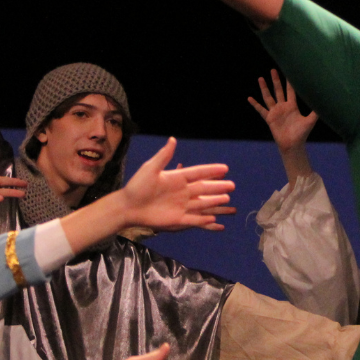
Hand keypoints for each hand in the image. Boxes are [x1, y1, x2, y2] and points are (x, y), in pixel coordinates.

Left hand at [116, 137, 235, 231]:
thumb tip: (173, 139)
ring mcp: (180, 206)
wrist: (128, 206)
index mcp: (177, 178)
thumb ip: (163, 156)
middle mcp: (181, 192)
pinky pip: (193, 219)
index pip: (198, 173)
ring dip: (214, 201)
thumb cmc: (137, 186)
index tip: (225, 168)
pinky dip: (203, 220)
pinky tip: (214, 218)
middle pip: (204, 189)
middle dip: (218, 187)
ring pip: (202, 203)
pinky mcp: (177, 219)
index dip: (211, 171)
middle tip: (232, 185)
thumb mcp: (150, 169)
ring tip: (227, 198)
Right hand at [247, 69, 318, 153]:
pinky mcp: (269, 118)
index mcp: (292, 106)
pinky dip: (255, 104)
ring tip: (260, 78)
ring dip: (264, 88)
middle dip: (276, 80)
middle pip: (278, 90)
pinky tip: (250, 98)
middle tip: (273, 69)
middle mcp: (283, 107)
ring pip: (268, 97)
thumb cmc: (302, 134)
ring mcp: (275, 112)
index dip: (289, 82)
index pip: (290, 91)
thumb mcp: (310, 121)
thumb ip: (316, 111)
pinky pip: (261, 110)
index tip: (288, 71)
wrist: (292, 144)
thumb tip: (324, 102)